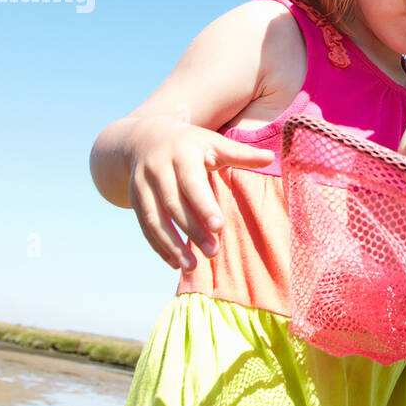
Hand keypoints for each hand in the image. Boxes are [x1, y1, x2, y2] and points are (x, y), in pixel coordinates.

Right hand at [126, 117, 276, 269]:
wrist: (144, 139)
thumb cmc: (190, 144)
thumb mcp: (214, 143)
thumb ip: (240, 154)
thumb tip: (270, 158)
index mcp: (181, 153)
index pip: (192, 182)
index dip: (204, 205)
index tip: (219, 227)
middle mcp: (157, 168)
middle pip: (174, 204)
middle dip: (192, 230)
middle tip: (213, 252)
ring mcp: (142, 184)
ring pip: (154, 218)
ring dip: (172, 245)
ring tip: (191, 266)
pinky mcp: (134, 199)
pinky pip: (144, 226)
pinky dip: (159, 246)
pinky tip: (175, 263)